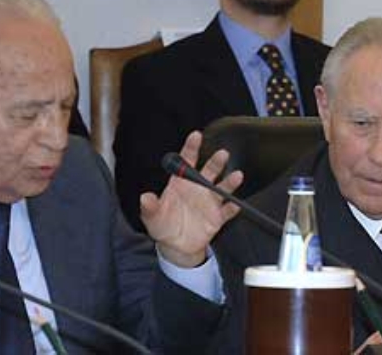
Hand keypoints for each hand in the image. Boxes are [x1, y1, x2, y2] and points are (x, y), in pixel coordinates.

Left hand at [140, 131, 242, 267]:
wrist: (176, 246)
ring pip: (222, 188)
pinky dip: (232, 208)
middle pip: (209, 171)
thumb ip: (150, 206)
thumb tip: (145, 197)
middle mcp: (198, 188)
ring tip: (237, 176)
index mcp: (181, 183)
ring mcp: (209, 202)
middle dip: (216, 162)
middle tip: (222, 154)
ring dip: (230, 182)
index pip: (187, 160)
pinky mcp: (217, 217)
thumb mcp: (152, 216)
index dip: (191, 147)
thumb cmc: (163, 225)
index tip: (196, 135)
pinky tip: (235, 204)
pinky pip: (227, 211)